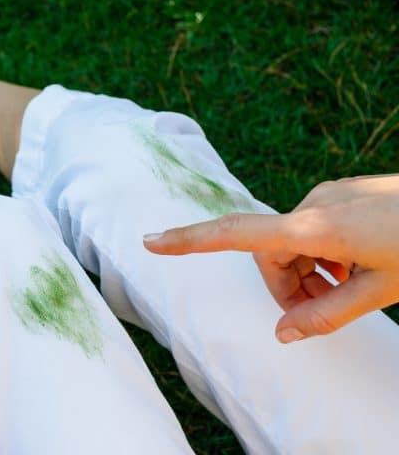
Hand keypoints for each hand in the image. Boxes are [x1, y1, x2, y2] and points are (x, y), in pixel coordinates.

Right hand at [144, 175, 398, 342]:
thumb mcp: (382, 291)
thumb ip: (327, 314)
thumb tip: (284, 333)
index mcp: (316, 227)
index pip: (237, 235)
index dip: (190, 240)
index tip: (151, 241)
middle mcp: (313, 204)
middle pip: (270, 252)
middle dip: (287, 286)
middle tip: (319, 313)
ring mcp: (329, 195)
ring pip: (294, 242)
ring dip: (309, 272)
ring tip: (350, 290)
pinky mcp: (343, 193)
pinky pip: (315, 228)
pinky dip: (324, 254)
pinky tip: (357, 266)